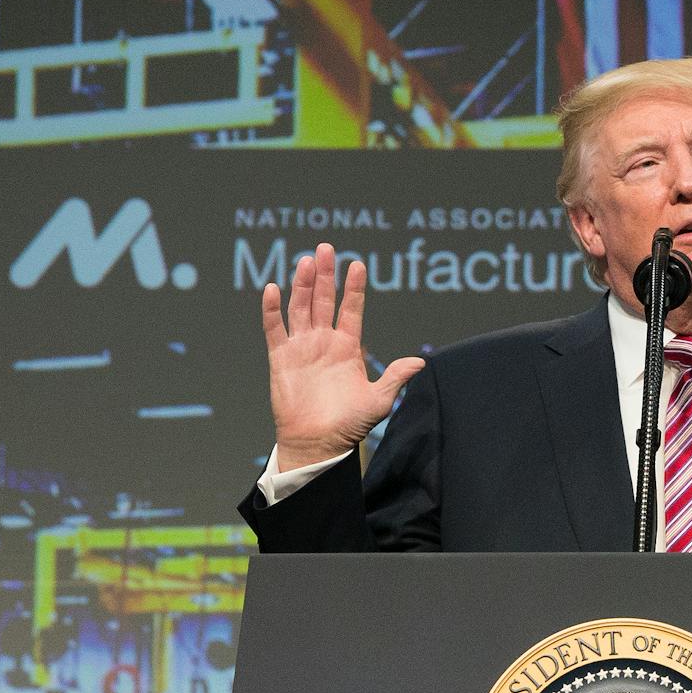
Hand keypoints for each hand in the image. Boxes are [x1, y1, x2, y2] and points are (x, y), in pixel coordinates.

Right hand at [263, 242, 423, 470]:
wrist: (318, 444)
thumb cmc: (349, 425)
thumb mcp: (378, 401)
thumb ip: (394, 378)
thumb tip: (420, 363)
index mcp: (348, 348)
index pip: (351, 309)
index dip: (353, 288)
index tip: (358, 265)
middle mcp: (324, 342)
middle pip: (323, 300)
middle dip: (324, 275)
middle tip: (326, 248)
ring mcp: (301, 348)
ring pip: (300, 308)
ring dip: (301, 285)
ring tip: (305, 261)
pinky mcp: (280, 358)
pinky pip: (274, 329)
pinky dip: (271, 310)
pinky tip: (273, 289)